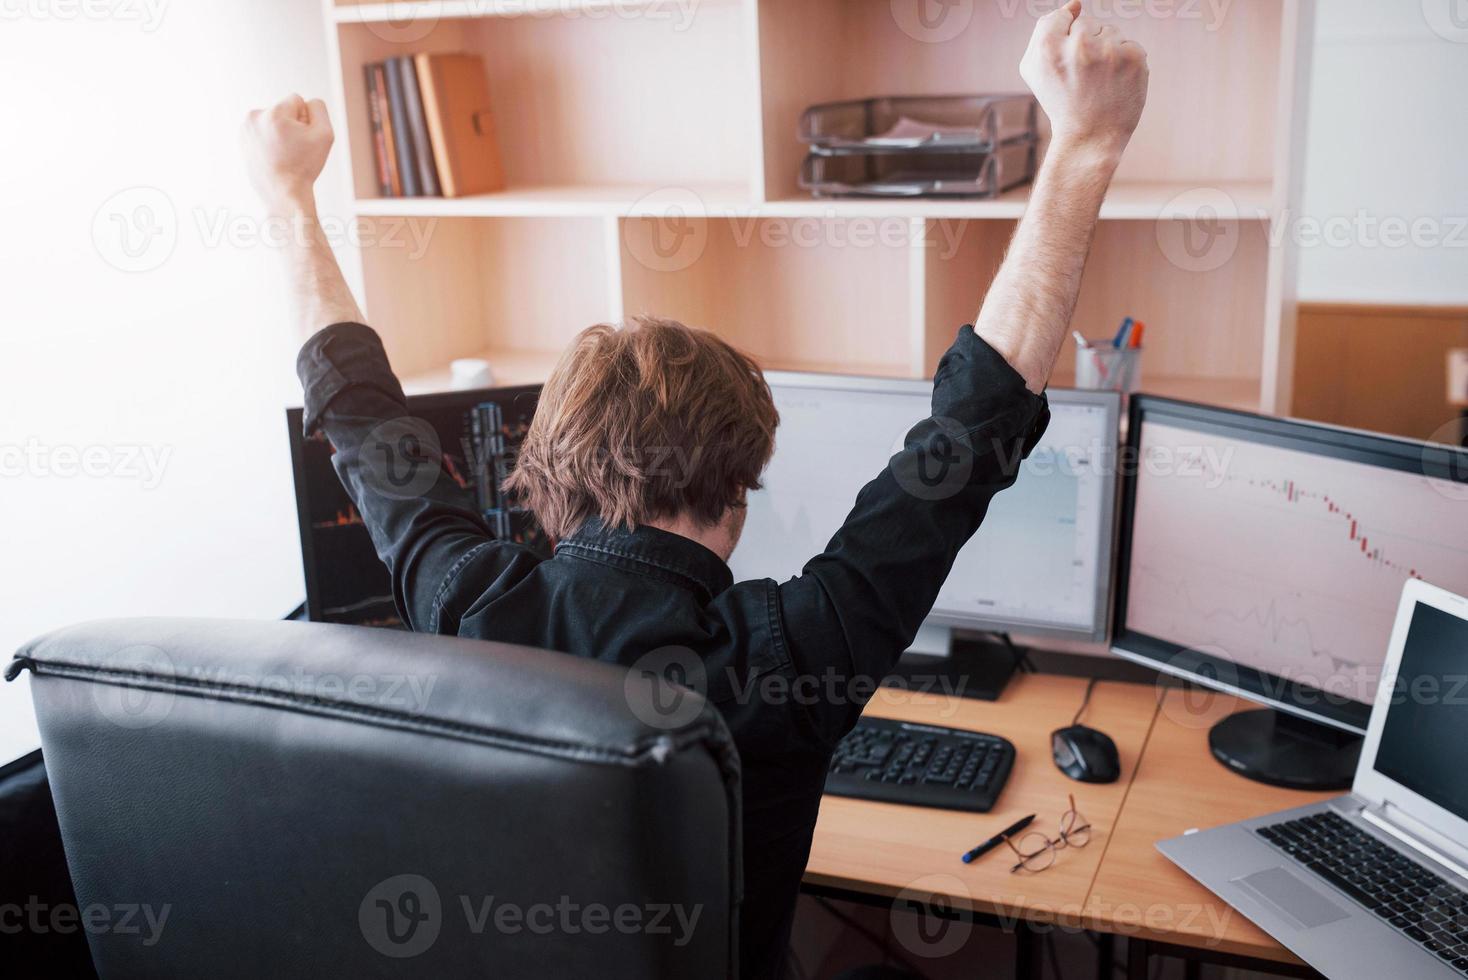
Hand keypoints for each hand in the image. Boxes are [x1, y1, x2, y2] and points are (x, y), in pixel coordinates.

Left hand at [242, 94, 333, 212]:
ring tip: (283, 154)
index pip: (297, 100)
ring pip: (272, 120)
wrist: (282, 194)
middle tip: (293, 150)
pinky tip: (274, 156)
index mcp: (274, 113)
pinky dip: (270, 140)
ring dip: (280, 132)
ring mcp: (245, 128)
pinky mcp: (242, 139)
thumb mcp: (325, 134)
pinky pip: (262, 131)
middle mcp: (254, 117)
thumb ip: (319, 108)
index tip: (302, 140)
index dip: (305, 120)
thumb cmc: (304, 166)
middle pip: (283, 110)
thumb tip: (306, 102)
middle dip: (291, 125)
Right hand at [1020, 0, 1148, 164]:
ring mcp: (1109, 51)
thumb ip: (1045, 30)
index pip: (1061, 16)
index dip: (1064, 38)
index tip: (1067, 61)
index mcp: (1047, 48)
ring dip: (1106, 51)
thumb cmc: (1060, 101)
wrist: (1089, 138)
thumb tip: (1074, 5)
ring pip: (1110, 31)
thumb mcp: (1035, 69)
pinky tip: (1115, 83)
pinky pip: (1128, 44)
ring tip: (1098, 82)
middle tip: (1082, 78)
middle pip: (1087, 23)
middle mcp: (1079, 46)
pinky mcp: (1134, 57)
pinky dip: (1124, 61)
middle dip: (1086, 44)